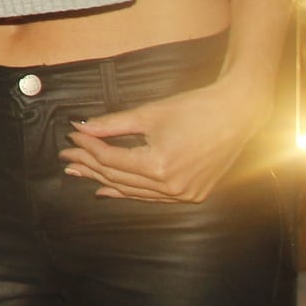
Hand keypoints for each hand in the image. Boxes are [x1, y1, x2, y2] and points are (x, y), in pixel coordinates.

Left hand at [60, 70, 270, 201]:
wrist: (238, 114)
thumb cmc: (195, 109)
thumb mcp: (148, 114)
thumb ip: (111, 124)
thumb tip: (80, 127)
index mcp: (158, 166)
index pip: (110, 159)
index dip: (87, 147)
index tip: (71, 136)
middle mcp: (170, 186)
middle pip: (118, 177)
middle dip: (89, 165)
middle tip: (67, 156)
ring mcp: (183, 194)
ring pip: (132, 191)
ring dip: (104, 180)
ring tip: (79, 172)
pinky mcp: (192, 194)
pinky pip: (151, 197)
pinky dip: (129, 192)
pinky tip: (108, 189)